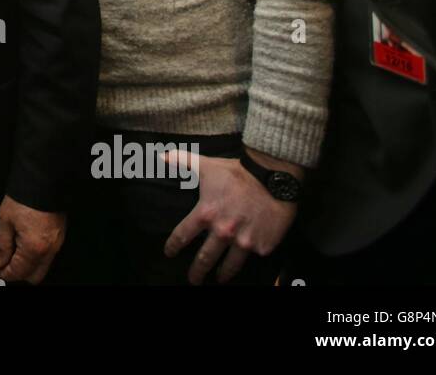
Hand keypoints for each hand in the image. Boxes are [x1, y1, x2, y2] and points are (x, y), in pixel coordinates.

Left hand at [0, 195, 65, 283]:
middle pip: (34, 276)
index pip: (18, 272)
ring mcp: (57, 243)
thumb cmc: (26, 196)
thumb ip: (2, 244)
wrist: (44, 179)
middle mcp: (49, 249)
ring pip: (42, 267)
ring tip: (13, 251)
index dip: (4, 273)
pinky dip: (36, 255)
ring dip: (28, 265)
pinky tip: (24, 244)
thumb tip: (0, 260)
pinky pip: (48, 255)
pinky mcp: (60, 236)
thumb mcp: (5, 220)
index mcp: (34, 247)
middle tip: (4, 264)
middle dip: (18, 273)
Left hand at [162, 149, 300, 284]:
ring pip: (230, 266)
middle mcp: (223, 232)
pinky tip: (248, 255)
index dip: (173, 246)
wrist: (274, 176)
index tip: (169, 253)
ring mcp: (244, 241)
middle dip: (197, 272)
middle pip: (204, 259)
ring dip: (222, 275)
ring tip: (218, 280)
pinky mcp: (263, 246)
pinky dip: (251, 255)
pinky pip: (255, 255)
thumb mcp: (207, 165)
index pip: (182, 236)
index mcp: (206, 214)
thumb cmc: (238, 172)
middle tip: (193, 280)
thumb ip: (183, 162)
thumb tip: (161, 155)